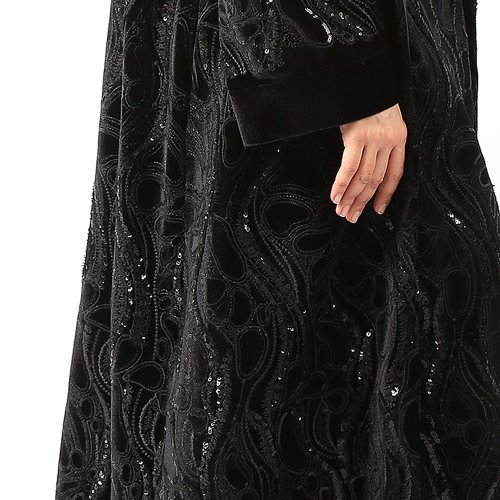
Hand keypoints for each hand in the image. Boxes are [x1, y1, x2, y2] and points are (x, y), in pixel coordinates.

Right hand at [330, 103, 406, 222]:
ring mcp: (373, 139)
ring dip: (350, 197)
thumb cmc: (369, 99)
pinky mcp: (356, 136)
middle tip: (351, 216)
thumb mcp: (382, 120)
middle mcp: (389, 140)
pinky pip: (348, 168)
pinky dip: (341, 185)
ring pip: (362, 178)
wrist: (362, 76)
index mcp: (399, 138)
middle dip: (362, 201)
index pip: (395, 175)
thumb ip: (380, 143)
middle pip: (375, 180)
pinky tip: (335, 195)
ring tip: (341, 210)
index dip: (385, 195)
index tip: (377, 210)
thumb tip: (366, 169)